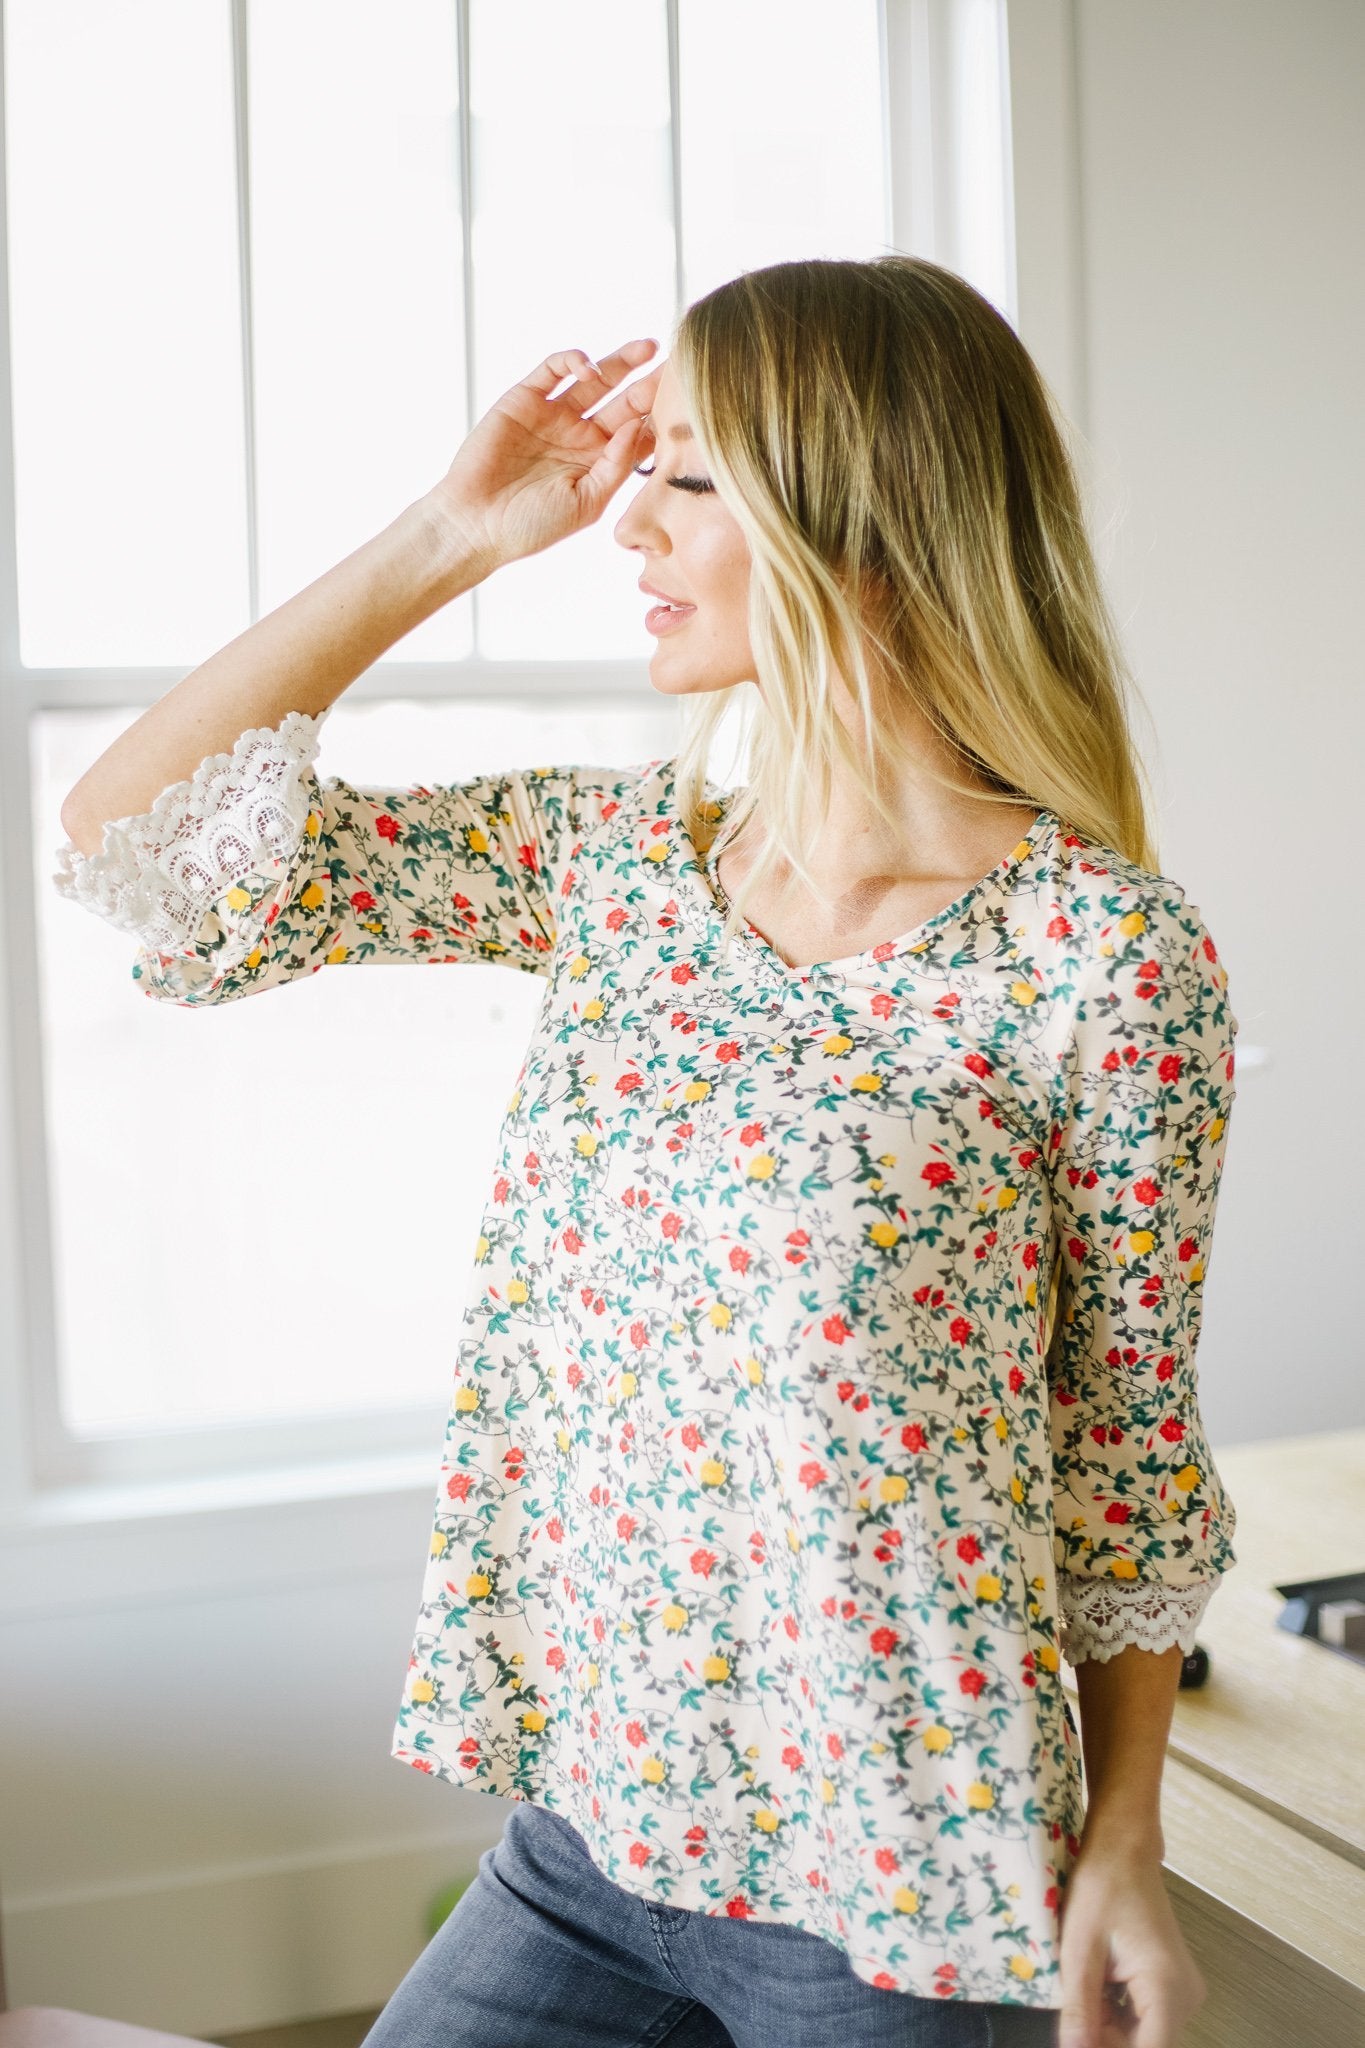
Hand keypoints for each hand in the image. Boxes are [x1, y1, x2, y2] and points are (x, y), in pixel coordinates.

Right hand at [427, 338, 662, 572]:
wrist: (476, 525)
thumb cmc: (530, 526)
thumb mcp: (586, 503)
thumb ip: (616, 466)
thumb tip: (641, 426)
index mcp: (598, 462)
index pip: (638, 432)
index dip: (660, 417)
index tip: (687, 405)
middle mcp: (579, 435)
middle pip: (623, 400)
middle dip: (649, 382)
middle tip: (677, 364)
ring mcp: (553, 415)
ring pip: (594, 379)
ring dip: (621, 362)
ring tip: (647, 349)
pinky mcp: (524, 399)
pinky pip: (552, 371)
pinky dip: (572, 362)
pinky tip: (590, 369)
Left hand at [1057, 1832, 1205, 2047]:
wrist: (1123, 1847)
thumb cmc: (1101, 1886)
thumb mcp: (1080, 1949)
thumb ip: (1080, 2009)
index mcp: (1168, 1990)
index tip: (1079, 2042)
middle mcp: (1184, 1998)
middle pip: (1144, 2045)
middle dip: (1104, 2039)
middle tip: (1073, 2013)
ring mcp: (1180, 1991)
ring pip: (1141, 2034)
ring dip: (1106, 2025)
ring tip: (1082, 1988)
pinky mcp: (1170, 1984)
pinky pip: (1143, 2015)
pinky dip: (1113, 2011)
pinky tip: (1093, 1984)